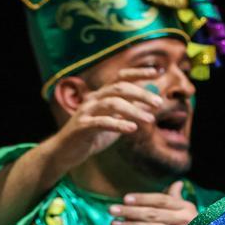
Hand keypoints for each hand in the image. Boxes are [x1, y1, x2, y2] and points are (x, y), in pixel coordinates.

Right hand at [44, 67, 162, 173]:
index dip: (137, 72)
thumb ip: (129, 112)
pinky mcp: (81, 126)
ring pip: (112, 103)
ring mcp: (86, 111)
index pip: (119, 77)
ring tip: (150, 119)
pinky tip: (132, 128)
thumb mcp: (114, 121)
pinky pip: (101, 122)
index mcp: (101, 95)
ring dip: (134, 110)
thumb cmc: (92, 136)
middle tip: (159, 103)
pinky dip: (118, 124)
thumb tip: (150, 103)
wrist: (66, 152)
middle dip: (141, 94)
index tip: (155, 71)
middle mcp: (93, 99)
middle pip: (119, 88)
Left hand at [109, 181, 197, 224]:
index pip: (162, 200)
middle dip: (131, 212)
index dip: (143, 198)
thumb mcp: (188, 210)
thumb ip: (177, 197)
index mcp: (185, 208)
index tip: (125, 198)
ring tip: (114, 224)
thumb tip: (176, 183)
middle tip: (111, 210)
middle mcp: (184, 221)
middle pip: (154, 214)